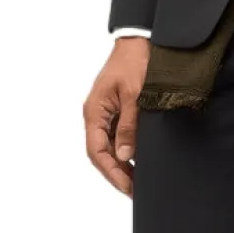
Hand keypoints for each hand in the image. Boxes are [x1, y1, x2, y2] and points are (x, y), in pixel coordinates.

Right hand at [83, 37, 149, 197]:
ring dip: (121, 166)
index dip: (112, 172)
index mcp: (94, 112)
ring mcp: (105, 114)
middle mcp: (96, 115)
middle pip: (101, 154)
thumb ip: (129, 126)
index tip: (127, 186)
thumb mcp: (135, 95)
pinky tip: (138, 163)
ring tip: (138, 183)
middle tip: (136, 191)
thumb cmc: (135, 62)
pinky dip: (126, 152)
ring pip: (108, 148)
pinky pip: (116, 138)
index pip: (96, 151)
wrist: (139, 40)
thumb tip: (125, 156)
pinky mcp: (116, 111)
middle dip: (117, 174)